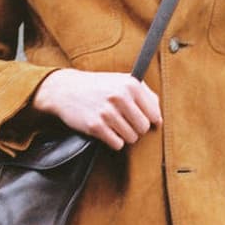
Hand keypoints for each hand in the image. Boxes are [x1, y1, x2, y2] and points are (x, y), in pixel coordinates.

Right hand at [32, 68, 161, 149]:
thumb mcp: (123, 81)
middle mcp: (120, 97)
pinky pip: (117, 144)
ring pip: (131, 138)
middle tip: (124, 122)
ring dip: (124, 135)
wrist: (65, 89)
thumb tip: (159, 120)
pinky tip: (106, 131)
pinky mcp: (96, 126)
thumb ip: (146, 95)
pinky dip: (113, 141)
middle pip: (143, 128)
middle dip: (136, 129)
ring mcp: (107, 112)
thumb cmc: (99, 87)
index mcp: (131, 84)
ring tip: (114, 125)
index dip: (149, 120)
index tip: (140, 118)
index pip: (154, 114)